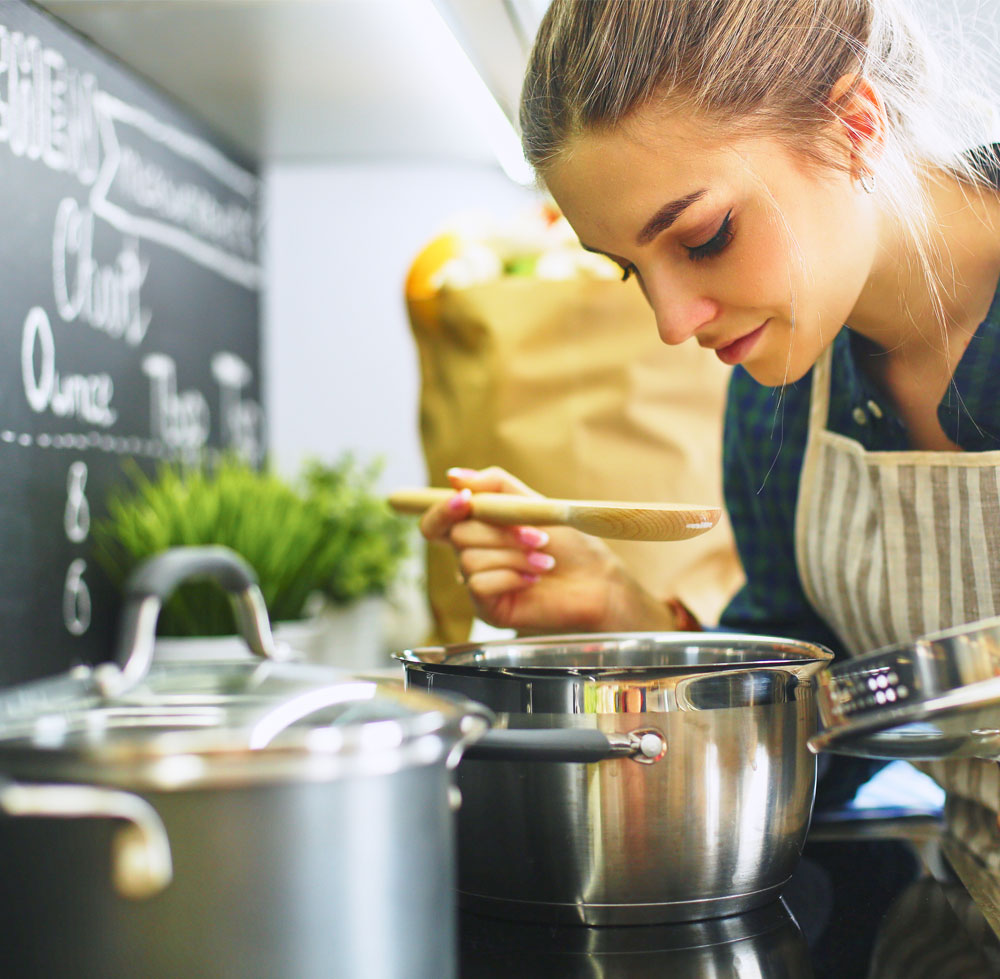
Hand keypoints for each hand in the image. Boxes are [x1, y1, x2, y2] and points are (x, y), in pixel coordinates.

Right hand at [419, 466, 675, 633]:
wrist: (595, 580)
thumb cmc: (568, 544)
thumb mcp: (532, 503)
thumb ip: (494, 486)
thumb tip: (453, 476)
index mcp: (477, 530)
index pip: (436, 522)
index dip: (443, 510)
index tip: (465, 500)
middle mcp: (471, 556)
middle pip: (457, 536)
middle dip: (501, 533)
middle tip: (539, 537)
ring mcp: (477, 583)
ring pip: (470, 561)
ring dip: (513, 556)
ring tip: (543, 561)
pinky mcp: (487, 608)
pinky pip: (478, 585)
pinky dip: (510, 576)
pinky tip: (533, 579)